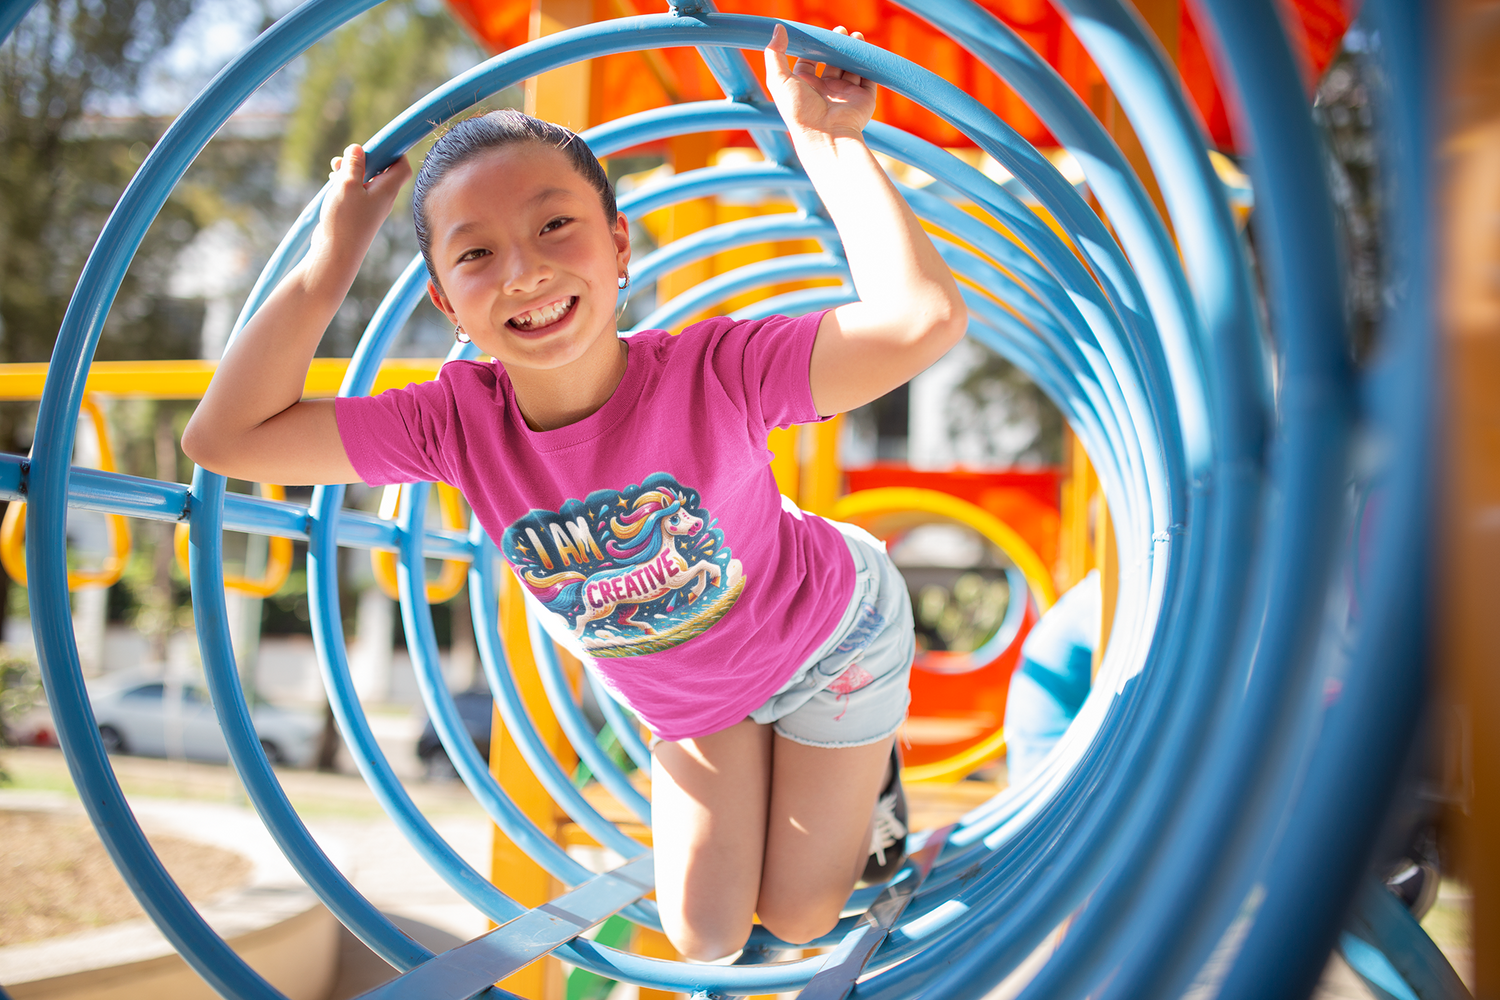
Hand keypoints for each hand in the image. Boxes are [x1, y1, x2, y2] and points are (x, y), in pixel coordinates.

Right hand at [313, 143, 411, 265]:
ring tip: (336, 167)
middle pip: (383, 169)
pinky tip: (333, 181)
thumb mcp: (347, 185)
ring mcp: (370, 206)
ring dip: (352, 169)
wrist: (336, 253)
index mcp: (387, 190)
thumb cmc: (345, 220)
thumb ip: (354, 164)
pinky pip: (356, 190)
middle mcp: (382, 198)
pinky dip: (346, 182)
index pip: (402, 166)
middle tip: (348, 157)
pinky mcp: (358, 212)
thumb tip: (358, 148)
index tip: (377, 144)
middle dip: (365, 158)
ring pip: (366, 179)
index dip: (394, 151)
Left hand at [764, 23, 875, 143]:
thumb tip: (778, 28)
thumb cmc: (800, 111)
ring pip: (852, 68)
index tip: (817, 33)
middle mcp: (826, 91)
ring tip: (855, 36)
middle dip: (836, 46)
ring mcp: (846, 94)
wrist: (827, 136)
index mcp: (806, 88)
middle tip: (840, 31)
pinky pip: (869, 78)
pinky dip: (869, 64)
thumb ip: (775, 54)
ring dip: (854, 51)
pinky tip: (866, 50)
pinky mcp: (864, 99)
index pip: (809, 62)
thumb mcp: (779, 80)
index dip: (813, 47)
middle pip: (832, 62)